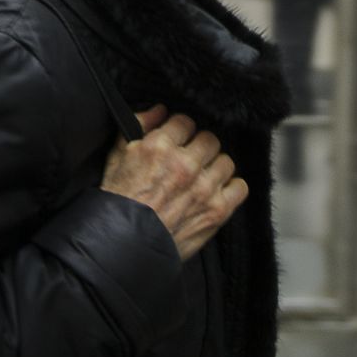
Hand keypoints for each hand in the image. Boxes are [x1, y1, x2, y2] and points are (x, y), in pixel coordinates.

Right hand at [101, 106, 247, 261]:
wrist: (123, 246)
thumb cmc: (118, 203)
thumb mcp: (116, 157)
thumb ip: (138, 126)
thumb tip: (159, 110)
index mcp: (158, 147)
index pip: (185, 121)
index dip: (180, 131)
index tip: (177, 141)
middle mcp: (185, 164)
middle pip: (209, 139)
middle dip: (199, 148)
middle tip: (190, 160)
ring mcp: (204, 188)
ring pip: (226, 161)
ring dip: (215, 168)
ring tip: (202, 178)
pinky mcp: (217, 210)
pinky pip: (240, 187)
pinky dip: (231, 188)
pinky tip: (216, 192)